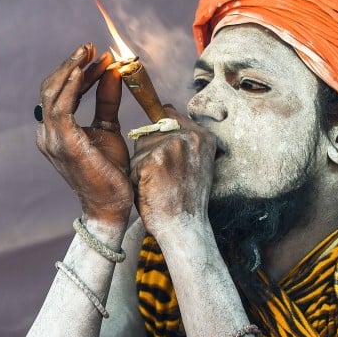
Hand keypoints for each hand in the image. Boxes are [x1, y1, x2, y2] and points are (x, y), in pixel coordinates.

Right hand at [36, 44, 132, 227]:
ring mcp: (52, 139)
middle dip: (71, 64)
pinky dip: (71, 87)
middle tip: (90, 46)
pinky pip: (62, 107)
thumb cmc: (110, 171)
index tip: (98, 55)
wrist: (112, 205)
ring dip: (71, 69)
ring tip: (88, 51)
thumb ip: (106, 100)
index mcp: (55, 131)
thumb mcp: (109, 127)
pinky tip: (83, 71)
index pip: (60, 92)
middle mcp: (47, 134)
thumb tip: (112, 70)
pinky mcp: (64, 144)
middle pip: (52, 88)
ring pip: (52, 93)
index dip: (78, 71)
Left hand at [129, 105, 217, 236]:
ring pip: (140, 147)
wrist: (184, 228)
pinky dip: (136, 179)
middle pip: (151, 131)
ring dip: (141, 166)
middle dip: (149, 153)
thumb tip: (164, 108)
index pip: (169, 114)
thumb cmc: (185, 199)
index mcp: (203, 136)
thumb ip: (183, 139)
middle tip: (165, 179)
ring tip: (158, 185)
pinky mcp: (154, 159)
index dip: (159, 131)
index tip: (163, 155)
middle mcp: (190, 137)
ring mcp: (172, 146)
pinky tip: (151, 191)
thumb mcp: (195, 163)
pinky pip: (134, 163)